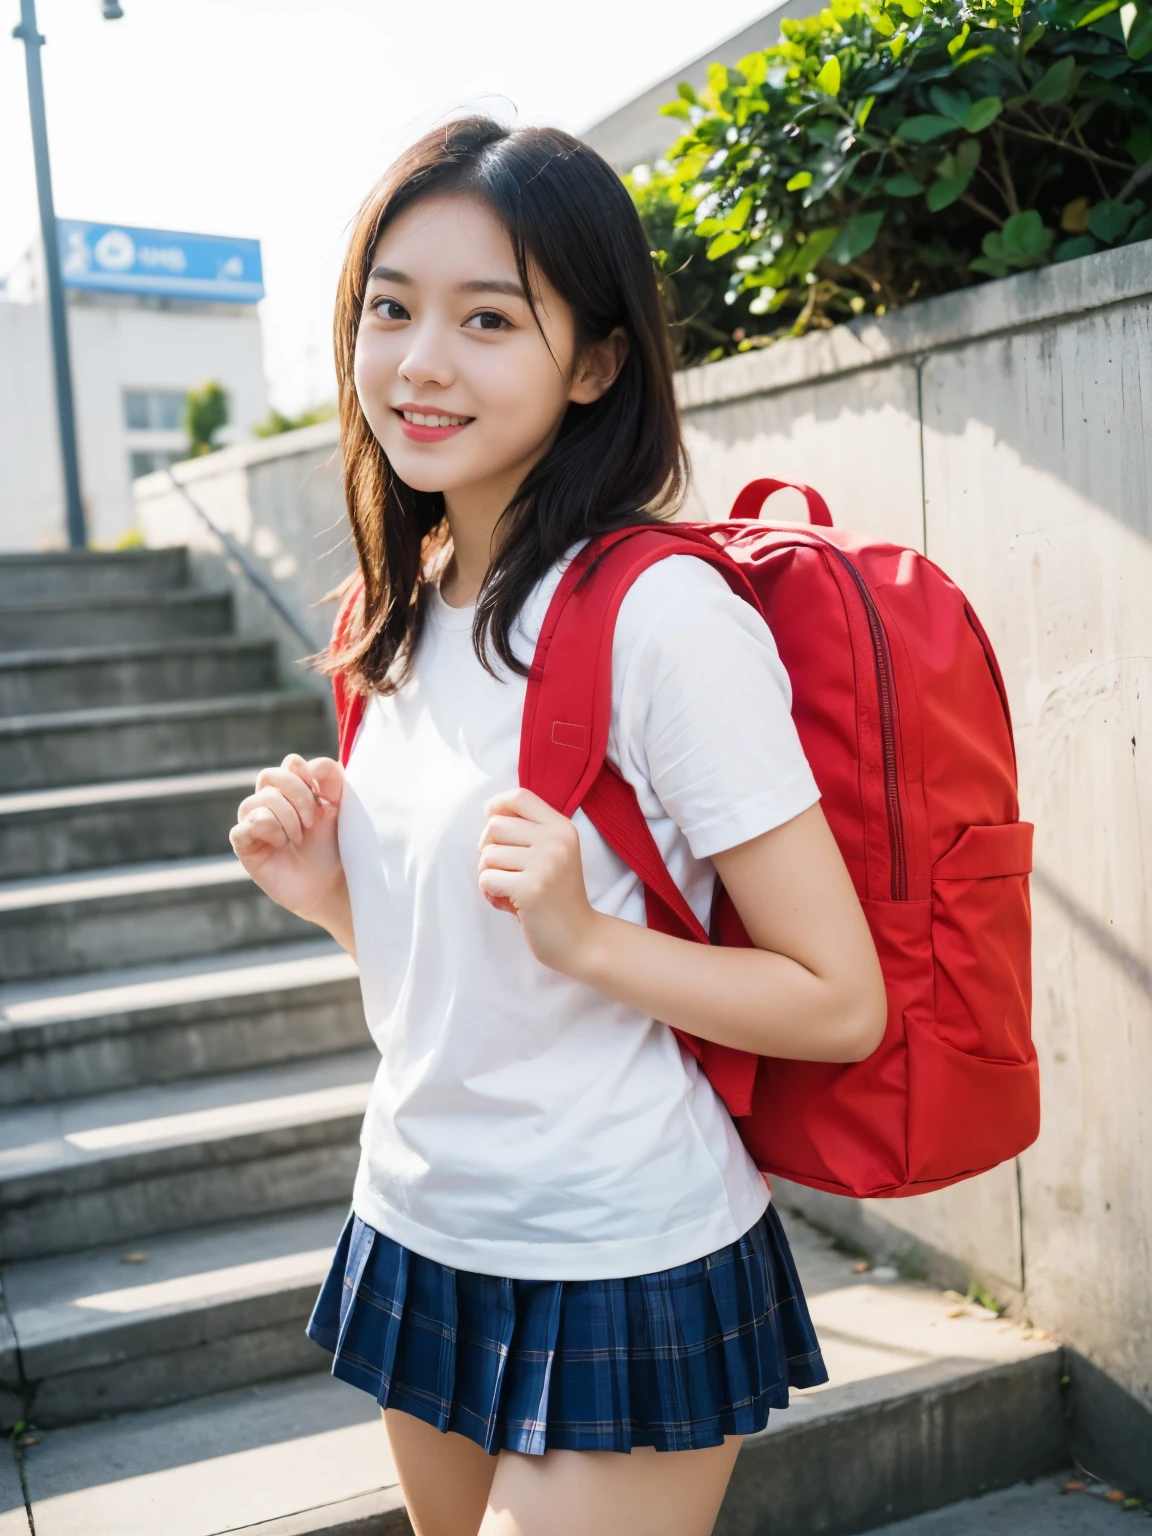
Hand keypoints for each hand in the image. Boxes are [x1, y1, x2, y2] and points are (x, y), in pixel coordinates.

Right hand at [229, 754, 346, 923]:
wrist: (329, 884)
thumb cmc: (333, 846)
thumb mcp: (339, 807)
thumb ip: (331, 779)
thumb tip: (311, 765)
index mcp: (293, 789)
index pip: (291, 763)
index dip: (307, 776)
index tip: (325, 798)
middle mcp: (269, 801)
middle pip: (270, 776)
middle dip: (297, 795)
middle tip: (312, 821)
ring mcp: (253, 820)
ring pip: (260, 800)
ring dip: (287, 818)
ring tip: (298, 839)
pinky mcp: (244, 843)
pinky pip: (247, 824)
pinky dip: (270, 830)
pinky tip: (281, 845)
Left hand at [477, 789, 600, 975]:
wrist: (580, 939)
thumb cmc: (556, 897)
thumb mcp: (552, 854)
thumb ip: (528, 832)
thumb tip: (489, 812)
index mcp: (562, 827)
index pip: (519, 796)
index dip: (497, 806)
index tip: (493, 828)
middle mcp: (556, 840)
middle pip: (495, 826)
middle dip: (488, 849)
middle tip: (504, 871)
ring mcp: (545, 864)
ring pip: (487, 854)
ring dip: (488, 875)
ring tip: (509, 890)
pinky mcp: (531, 889)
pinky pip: (487, 879)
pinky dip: (490, 893)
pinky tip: (508, 904)